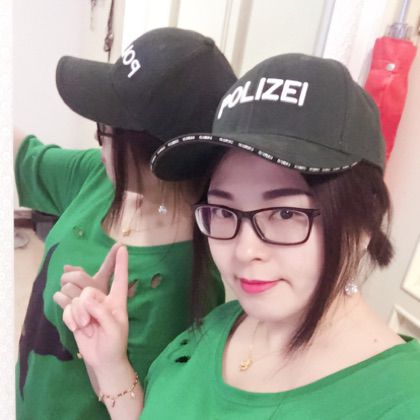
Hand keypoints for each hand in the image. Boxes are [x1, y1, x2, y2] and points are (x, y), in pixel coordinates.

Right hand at [62, 246, 128, 369]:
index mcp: (117, 300)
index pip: (120, 278)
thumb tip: (86, 298)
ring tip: (86, 326)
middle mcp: (102, 298)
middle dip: (84, 302)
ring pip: (74, 295)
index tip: (122, 247)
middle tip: (90, 321)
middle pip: (87, 285)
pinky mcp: (75, 312)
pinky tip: (76, 328)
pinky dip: (69, 318)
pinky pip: (66, 306)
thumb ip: (102, 311)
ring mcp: (87, 305)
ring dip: (77, 313)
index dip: (121, 263)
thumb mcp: (115, 328)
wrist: (102, 360)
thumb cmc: (115, 344)